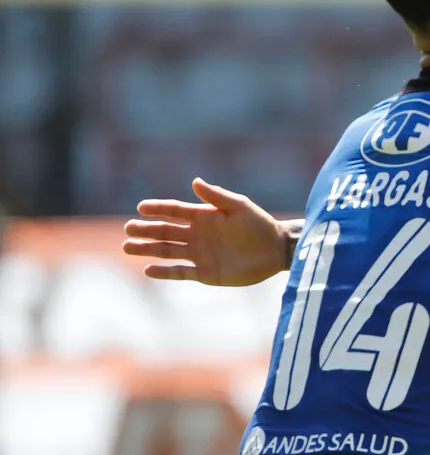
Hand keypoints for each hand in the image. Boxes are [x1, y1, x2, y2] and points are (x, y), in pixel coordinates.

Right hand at [122, 178, 291, 286]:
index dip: (159, 209)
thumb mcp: (239, 206)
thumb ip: (217, 196)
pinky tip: (148, 269)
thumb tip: (194, 182)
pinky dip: (164, 271)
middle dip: (146, 230)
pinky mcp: (206, 273)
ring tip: (128, 246)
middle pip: (166, 232)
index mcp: (205, 216)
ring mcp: (200, 254)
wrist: (275, 250)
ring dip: (148, 249)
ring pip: (168, 251)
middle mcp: (198, 234)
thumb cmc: (259, 225)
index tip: (141, 207)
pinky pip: (180, 272)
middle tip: (128, 229)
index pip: (176, 211)